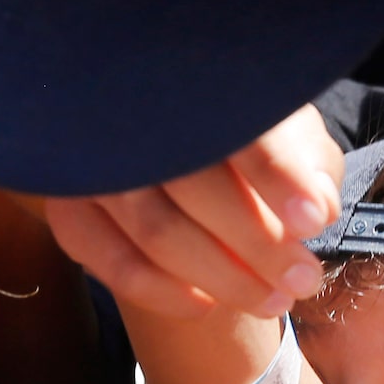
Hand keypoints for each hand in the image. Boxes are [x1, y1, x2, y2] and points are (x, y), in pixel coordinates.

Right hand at [46, 106, 344, 320]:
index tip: (313, 222)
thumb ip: (308, 163)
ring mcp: (94, 159)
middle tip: (304, 279)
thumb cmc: (243, 133)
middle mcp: (135, 110)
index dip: (278, 176)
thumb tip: (316, 208)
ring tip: (274, 299)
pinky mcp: (68, 204)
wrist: (173, 140)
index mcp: (197, 77)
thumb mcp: (288, 131)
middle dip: (259, 245)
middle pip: (194, 184)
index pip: (237, 126)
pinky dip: (160, 291)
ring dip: (222, 278)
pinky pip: (110, 260)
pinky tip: (206, 305)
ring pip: (156, 229)